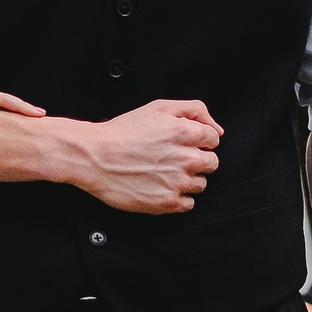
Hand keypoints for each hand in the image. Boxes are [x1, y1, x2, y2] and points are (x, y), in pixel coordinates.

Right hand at [69, 99, 220, 213]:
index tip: (181, 143)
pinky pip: (189, 204)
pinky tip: (160, 186)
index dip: (197, 140)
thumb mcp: (157, 107)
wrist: (94, 157)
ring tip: (162, 172)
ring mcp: (178, 182)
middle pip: (212, 163)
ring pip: (201, 184)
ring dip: (186, 179)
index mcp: (186, 133)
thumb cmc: (122, 132)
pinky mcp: (168, 202)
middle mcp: (187, 158)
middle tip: (171, 158)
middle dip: (195, 160)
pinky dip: (177, 197)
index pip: (213, 140)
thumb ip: (194, 110)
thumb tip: (217, 129)